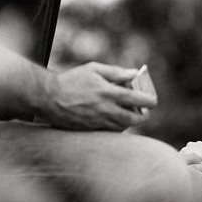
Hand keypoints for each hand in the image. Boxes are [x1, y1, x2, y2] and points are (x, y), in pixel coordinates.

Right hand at [41, 62, 156, 130]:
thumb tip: (134, 73)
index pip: (137, 100)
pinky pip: (109, 132)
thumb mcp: (94, 69)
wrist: (49, 97)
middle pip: (133, 119)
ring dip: (129, 122)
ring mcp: (97, 122)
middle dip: (143, 117)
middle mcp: (105, 109)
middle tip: (144, 112)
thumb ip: (116, 72)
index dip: (149, 101)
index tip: (153, 101)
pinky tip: (112, 118)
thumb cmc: (71, 80)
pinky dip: (115, 126)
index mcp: (108, 92)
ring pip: (122, 128)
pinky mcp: (90, 130)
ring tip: (127, 113)